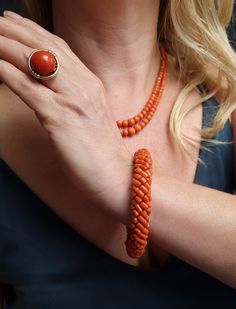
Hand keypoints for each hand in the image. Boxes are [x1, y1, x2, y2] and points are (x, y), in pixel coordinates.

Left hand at [0, 13, 131, 209]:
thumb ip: (71, 98)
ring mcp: (73, 101)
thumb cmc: (101, 152)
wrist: (117, 177)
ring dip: (7, 46)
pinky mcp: (62, 119)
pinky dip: (8, 74)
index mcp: (91, 84)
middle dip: (17, 31)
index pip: (59, 49)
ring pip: (35, 63)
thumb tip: (47, 90)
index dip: (35, 32)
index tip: (16, 22)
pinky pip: (29, 90)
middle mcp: (84, 86)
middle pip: (46, 49)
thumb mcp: (88, 117)